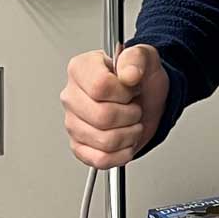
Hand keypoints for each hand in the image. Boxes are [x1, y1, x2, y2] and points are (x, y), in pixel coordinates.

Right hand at [60, 44, 168, 168]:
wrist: (146, 99)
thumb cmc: (140, 79)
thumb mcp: (145, 58)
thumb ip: (136, 58)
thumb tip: (128, 73)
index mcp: (81, 69)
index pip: (99, 86)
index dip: (123, 92)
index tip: (130, 88)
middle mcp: (72, 96)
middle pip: (102, 116)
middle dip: (130, 114)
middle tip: (133, 107)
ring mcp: (73, 123)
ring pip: (105, 140)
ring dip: (129, 134)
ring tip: (130, 122)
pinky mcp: (79, 147)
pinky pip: (100, 159)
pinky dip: (121, 153)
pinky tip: (125, 140)